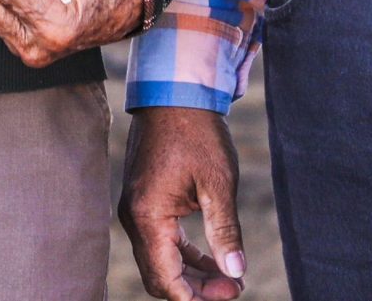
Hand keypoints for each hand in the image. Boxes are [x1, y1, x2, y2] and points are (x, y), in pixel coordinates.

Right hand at [121, 106, 247, 300]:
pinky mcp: (145, 200)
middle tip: (233, 288)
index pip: (165, 278)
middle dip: (195, 289)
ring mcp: (136, 208)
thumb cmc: (196, 132)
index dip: (196, 297)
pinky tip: (212, 259)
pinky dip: (184, 255)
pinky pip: (161, 241)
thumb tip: (237, 273)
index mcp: (148, 216)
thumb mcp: (218, 183)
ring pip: (160, 260)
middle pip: (159, 276)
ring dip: (191, 274)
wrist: (174, 91)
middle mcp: (134, 217)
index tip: (232, 292)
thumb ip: (225, 232)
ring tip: (228, 278)